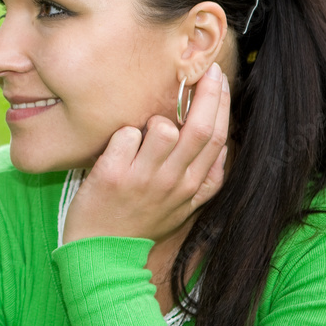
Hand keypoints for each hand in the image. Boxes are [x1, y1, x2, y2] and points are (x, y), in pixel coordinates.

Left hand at [62, 62, 230, 245]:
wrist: (101, 254)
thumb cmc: (139, 224)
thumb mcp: (182, 208)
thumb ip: (204, 180)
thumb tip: (224, 146)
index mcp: (192, 189)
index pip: (218, 139)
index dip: (221, 105)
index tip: (219, 80)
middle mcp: (172, 183)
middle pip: (199, 129)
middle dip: (207, 93)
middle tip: (204, 70)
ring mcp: (143, 180)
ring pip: (163, 128)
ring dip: (154, 121)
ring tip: (141, 135)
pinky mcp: (113, 176)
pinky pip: (126, 135)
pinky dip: (122, 134)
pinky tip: (117, 149)